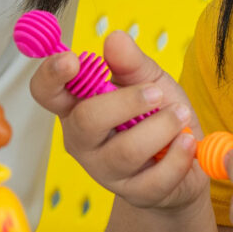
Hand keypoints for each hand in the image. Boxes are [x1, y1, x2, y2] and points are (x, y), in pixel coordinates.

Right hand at [28, 30, 206, 212]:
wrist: (185, 159)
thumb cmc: (157, 115)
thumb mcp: (149, 79)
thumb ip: (131, 62)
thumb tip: (114, 38)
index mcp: (76, 105)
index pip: (46, 91)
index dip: (51, 74)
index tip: (72, 60)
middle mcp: (83, 140)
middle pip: (85, 121)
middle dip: (126, 102)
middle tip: (157, 92)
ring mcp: (105, 170)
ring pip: (125, 151)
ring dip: (161, 128)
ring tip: (180, 116)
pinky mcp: (133, 193)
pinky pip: (154, 178)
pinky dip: (178, 157)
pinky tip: (186, 142)